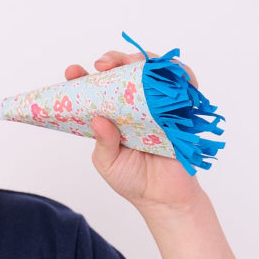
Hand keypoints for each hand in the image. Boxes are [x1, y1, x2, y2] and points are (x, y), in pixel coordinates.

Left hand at [64, 49, 202, 211]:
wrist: (164, 198)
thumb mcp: (108, 162)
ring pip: (154, 69)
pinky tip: (167, 74)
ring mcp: (158, 104)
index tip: (73, 72)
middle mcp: (135, 104)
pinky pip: (185, 84)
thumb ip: (103, 143)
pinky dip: (179, 73)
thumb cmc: (133, 179)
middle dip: (114, 60)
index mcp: (111, 114)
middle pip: (126, 69)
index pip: (96, 87)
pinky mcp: (182, 109)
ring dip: (144, 60)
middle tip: (103, 65)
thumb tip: (98, 119)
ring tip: (132, 64)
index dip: (83, 76)